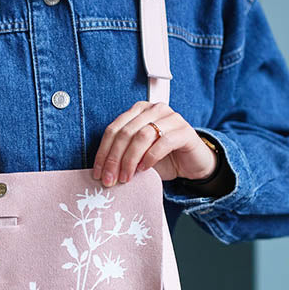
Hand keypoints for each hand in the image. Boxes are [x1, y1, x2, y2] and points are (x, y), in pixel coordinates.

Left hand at [92, 100, 216, 184]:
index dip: (103, 152)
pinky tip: (144, 169)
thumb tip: (102, 170)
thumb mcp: (137, 156)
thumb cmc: (163, 159)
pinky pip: (163, 142)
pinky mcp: (185, 131)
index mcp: (138, 111)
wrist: (191, 164)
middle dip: (114, 159)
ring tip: (126, 177)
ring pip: (142, 136)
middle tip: (110, 179)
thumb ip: (122, 155)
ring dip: (130, 160)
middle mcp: (154, 109)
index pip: (113, 129)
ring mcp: (171, 118)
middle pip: (126, 132)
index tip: (98, 173)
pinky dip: (150, 157)